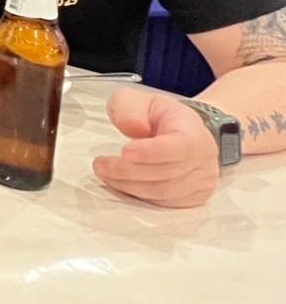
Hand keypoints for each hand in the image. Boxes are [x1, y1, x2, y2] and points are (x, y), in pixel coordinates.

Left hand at [92, 89, 220, 207]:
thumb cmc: (162, 117)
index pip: (178, 146)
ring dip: (129, 186)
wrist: (187, 132)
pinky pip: (165, 203)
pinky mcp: (194, 198)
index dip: (151, 152)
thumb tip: (132, 126)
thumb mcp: (140, 100)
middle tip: (101, 165)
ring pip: (164, 192)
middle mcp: (203, 159)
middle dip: (128, 171)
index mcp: (193, 132)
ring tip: (106, 174)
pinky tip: (122, 184)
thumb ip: (129, 108)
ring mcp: (202, 181)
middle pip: (166, 173)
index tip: (124, 151)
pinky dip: (140, 196)